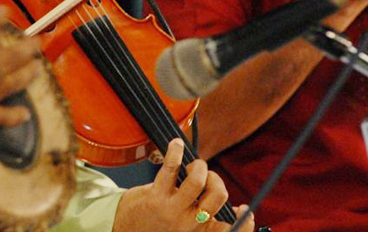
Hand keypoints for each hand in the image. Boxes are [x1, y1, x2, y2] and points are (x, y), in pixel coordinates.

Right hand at [0, 5, 41, 134]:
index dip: (0, 15)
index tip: (6, 10)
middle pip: (17, 53)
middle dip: (29, 46)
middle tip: (39, 42)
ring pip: (17, 80)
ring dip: (28, 74)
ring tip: (38, 69)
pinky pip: (4, 115)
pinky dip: (15, 116)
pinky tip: (25, 115)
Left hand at [112, 138, 253, 231]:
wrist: (124, 231)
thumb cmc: (156, 225)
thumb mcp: (183, 228)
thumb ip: (199, 215)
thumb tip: (214, 191)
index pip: (228, 230)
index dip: (243, 221)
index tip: (243, 208)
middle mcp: (189, 225)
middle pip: (218, 196)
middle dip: (216, 179)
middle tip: (205, 176)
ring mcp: (173, 212)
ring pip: (197, 182)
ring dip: (199, 166)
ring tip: (192, 166)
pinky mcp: (156, 199)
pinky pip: (171, 169)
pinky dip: (176, 152)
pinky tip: (176, 145)